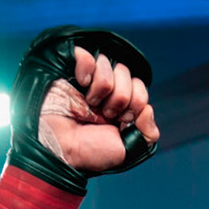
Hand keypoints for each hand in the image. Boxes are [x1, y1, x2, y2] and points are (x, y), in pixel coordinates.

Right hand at [40, 46, 158, 176]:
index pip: (140, 88)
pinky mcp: (70, 70)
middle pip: (127, 73)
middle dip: (121, 98)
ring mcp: (87, 80)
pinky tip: (81, 85)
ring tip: (90, 104)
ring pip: (109, 64)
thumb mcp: (126, 150)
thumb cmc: (88, 152)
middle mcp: (104, 91)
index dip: (137, 101)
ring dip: (102, 88)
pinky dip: (87, 70)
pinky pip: (87, 55)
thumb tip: (148, 109)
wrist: (59, 149)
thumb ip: (147, 134)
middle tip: (106, 114)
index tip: (123, 119)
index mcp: (119, 107)